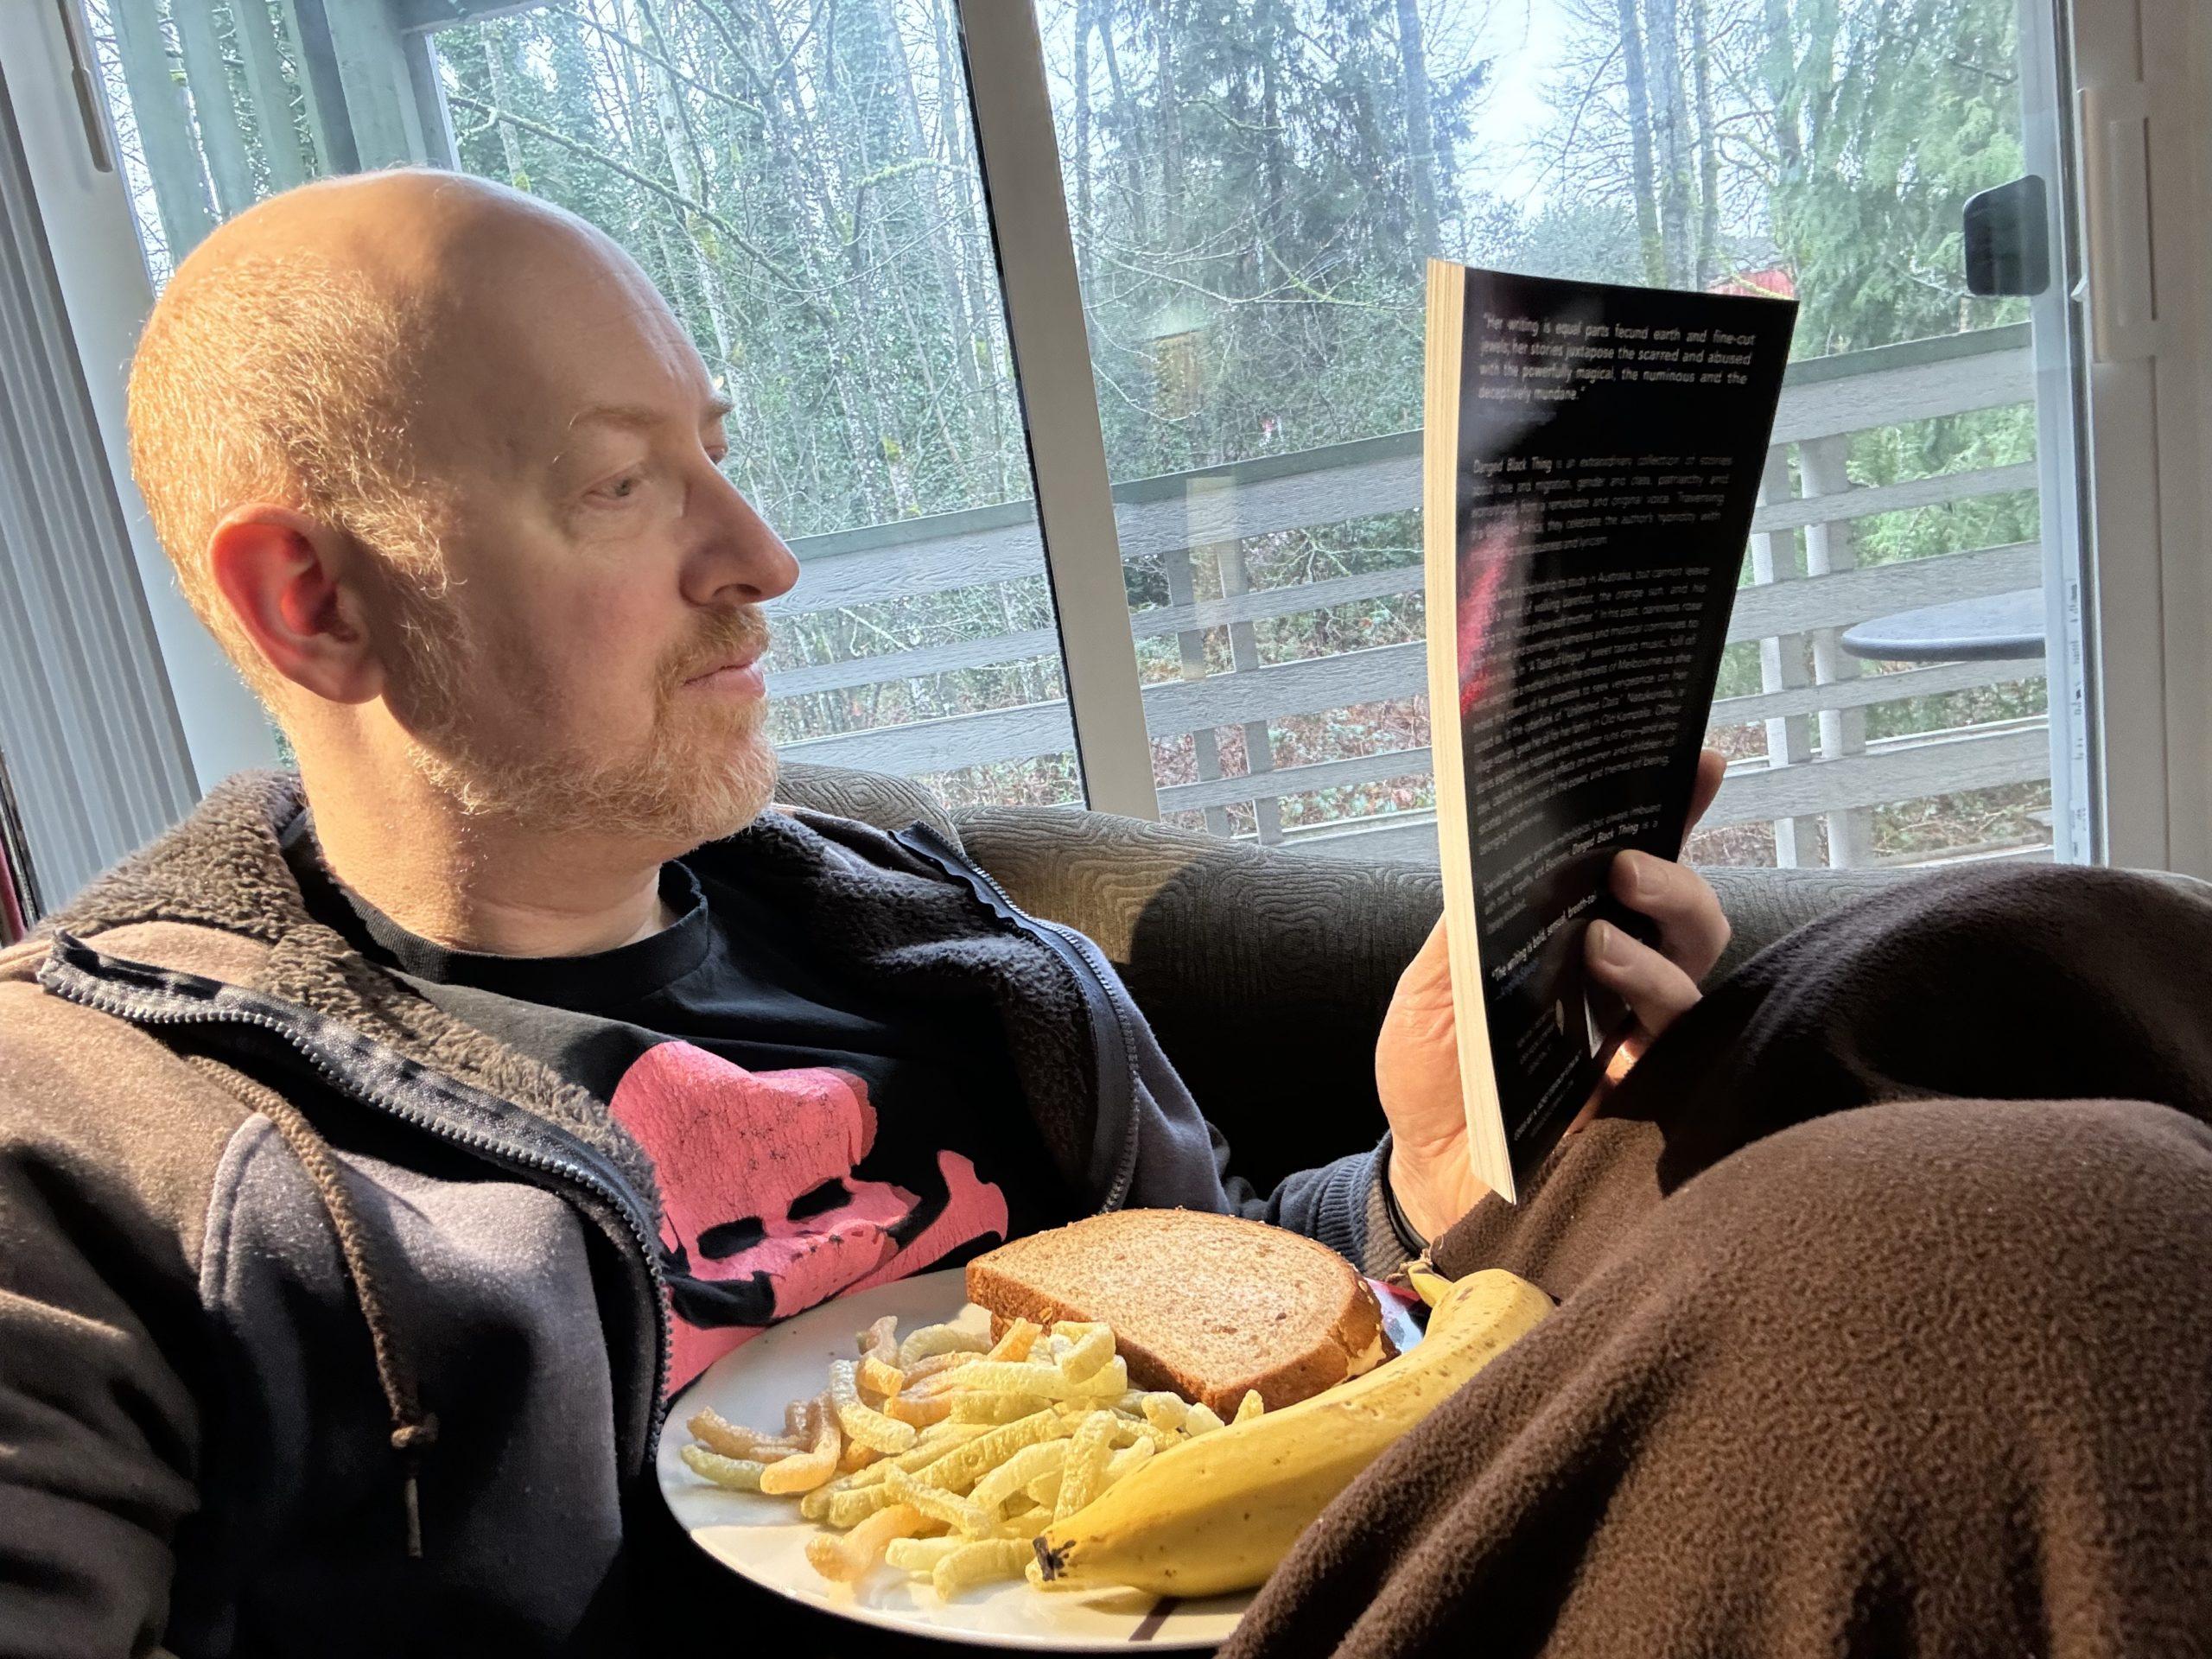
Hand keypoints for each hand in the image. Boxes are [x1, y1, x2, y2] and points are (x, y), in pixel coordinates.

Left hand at [1376, 748, 1730, 1240]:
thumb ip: (1463, 925)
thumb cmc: (1435, 1074)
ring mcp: (1638, 1035)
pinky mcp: (1640, 1093)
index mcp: (1574, 935)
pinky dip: (1647, 1009)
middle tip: (1623, 862)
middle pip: (1684, 912)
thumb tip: (1491, 854)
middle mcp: (1621, 978)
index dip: (1673, 809)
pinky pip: (1675, 1043)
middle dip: (1671, 875)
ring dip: (1654, 942)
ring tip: (1597, 937)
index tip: (1695, 760)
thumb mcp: (1429, 987)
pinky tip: (1608, 1001)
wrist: (1426, 1174)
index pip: (1634, 864)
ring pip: (1692, 969)